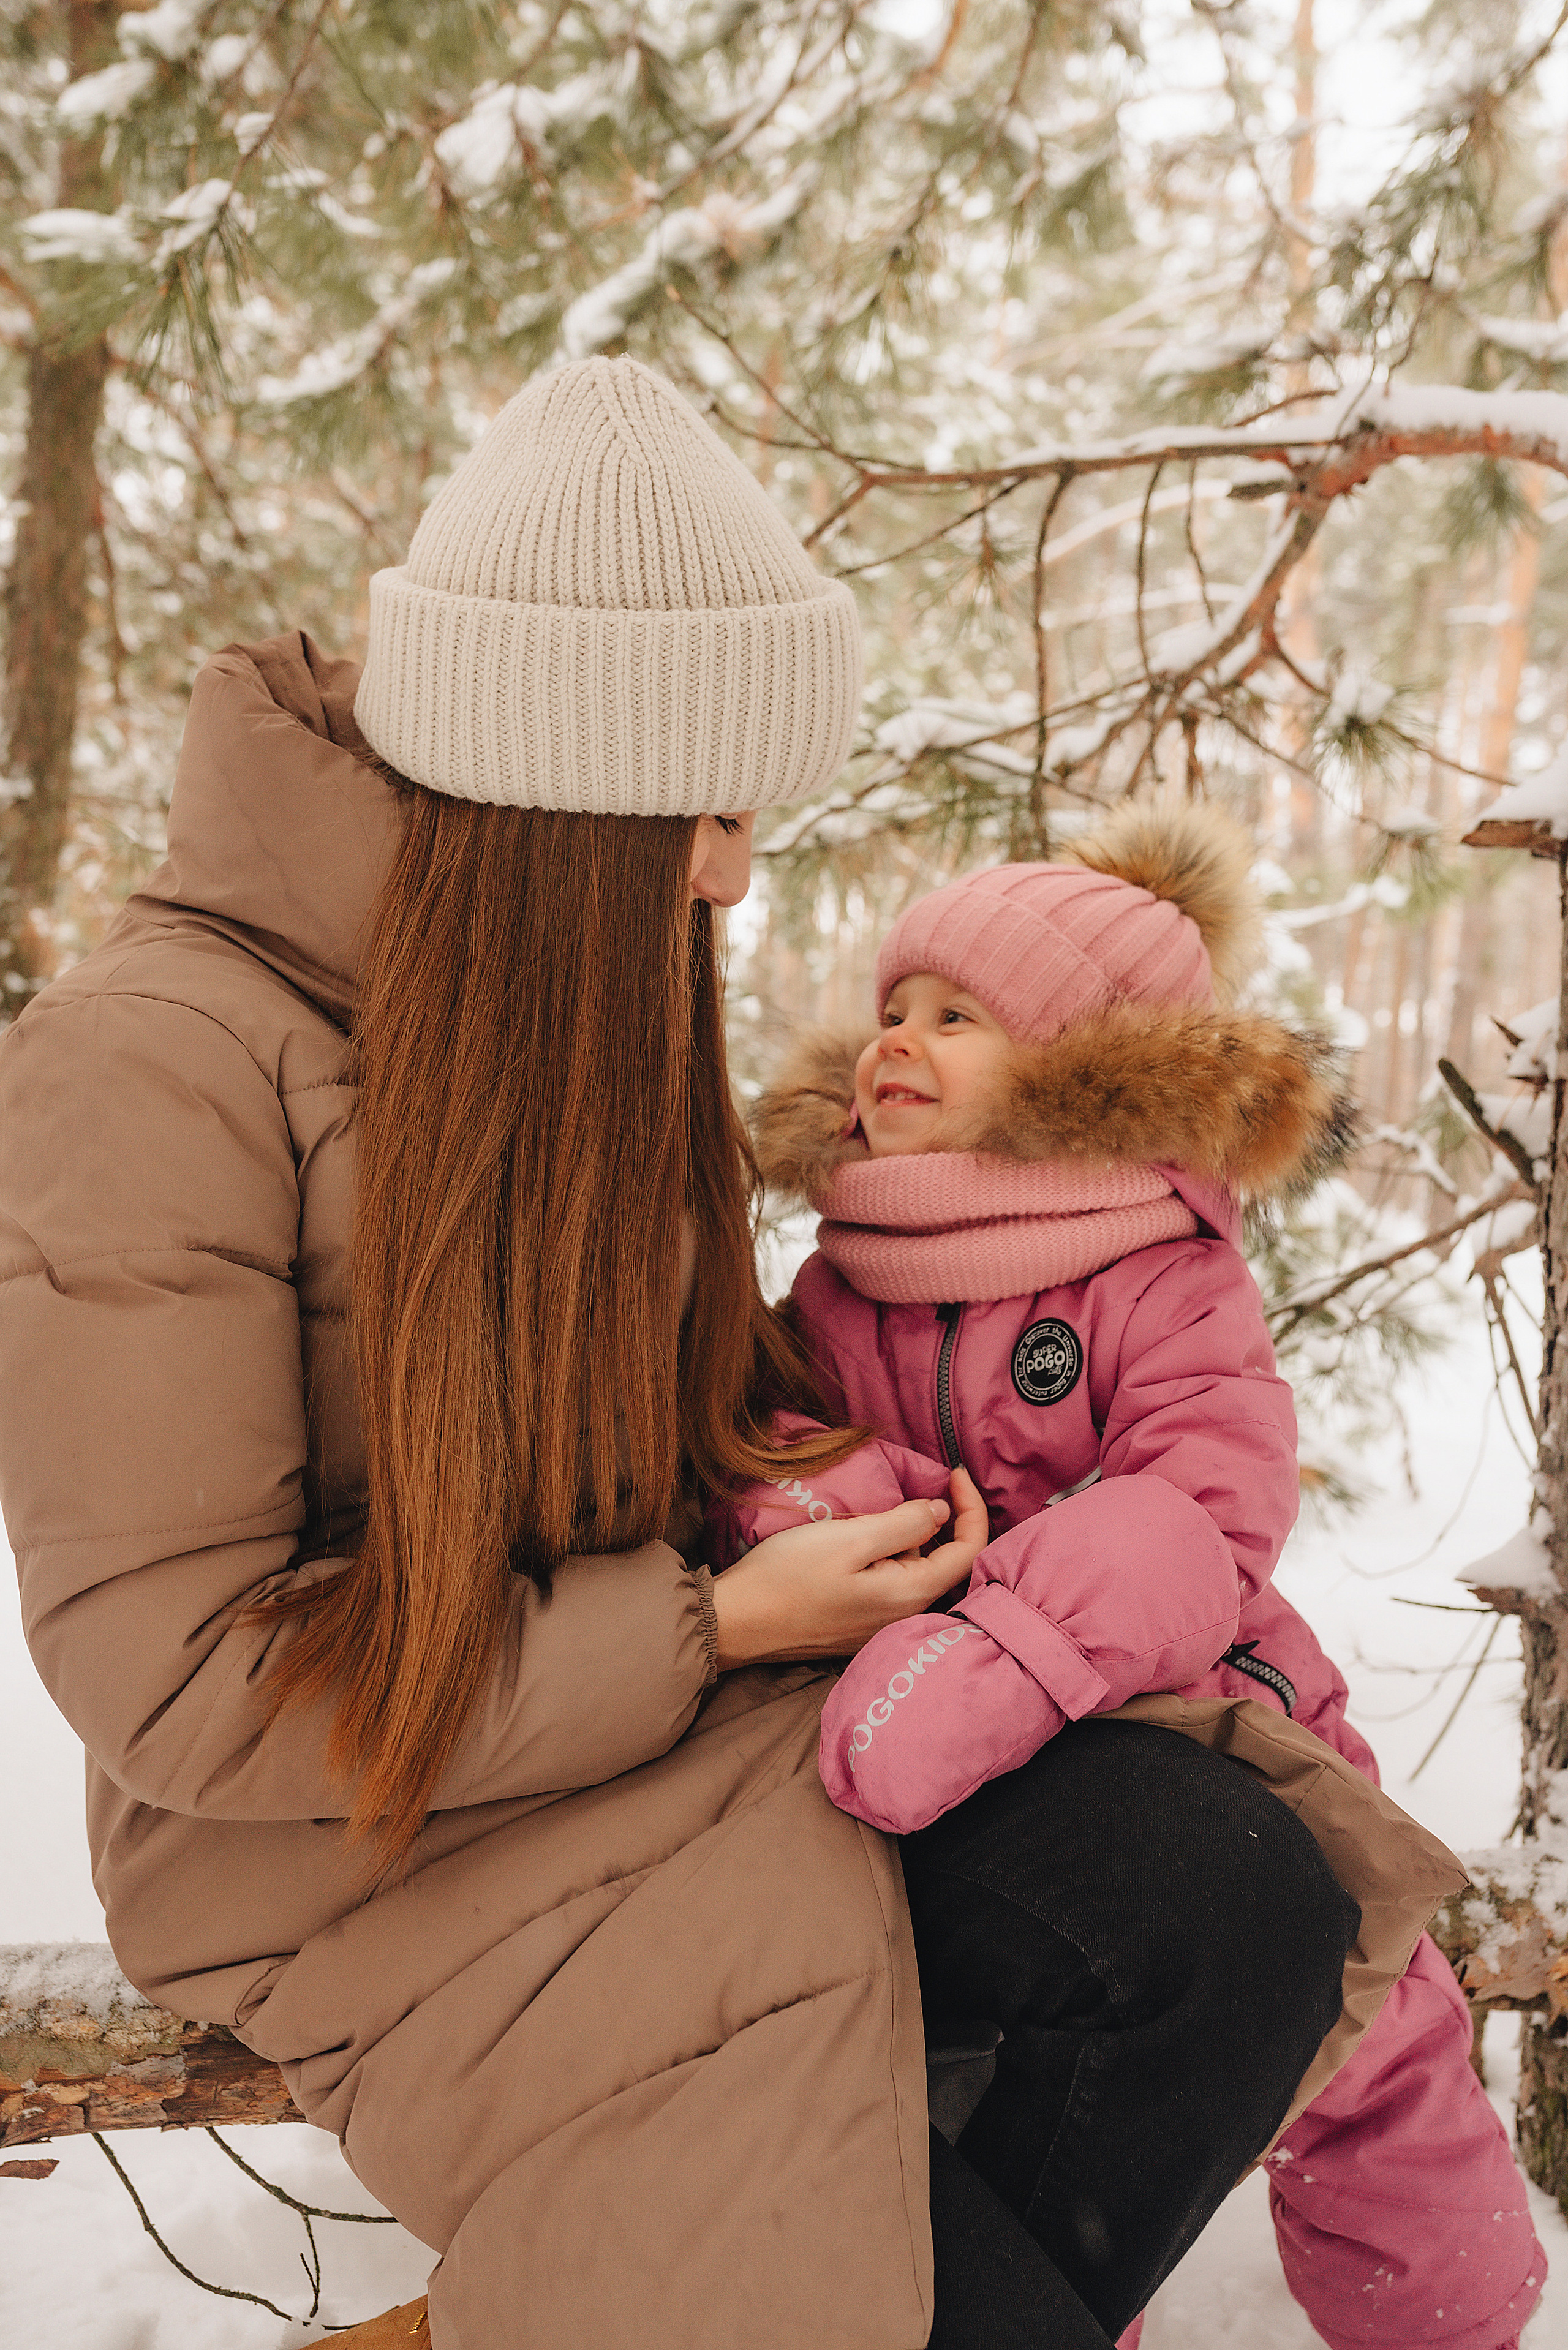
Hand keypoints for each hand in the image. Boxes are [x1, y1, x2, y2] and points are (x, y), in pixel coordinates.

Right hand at [711, 1467, 988, 1669]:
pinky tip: (874, 1536)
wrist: (738, 1621)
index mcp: (910, 1594)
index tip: (953, 1472)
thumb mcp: (851, 1538)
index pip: (969, 1551)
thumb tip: (942, 1513)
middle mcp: (905, 1616)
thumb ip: (903, 1524)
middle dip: (948, 1520)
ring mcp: (882, 1624)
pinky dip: (897, 1553)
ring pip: (920, 1572)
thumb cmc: (789, 1575)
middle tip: (928, 1481)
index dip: (971, 1507)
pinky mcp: (861, 1624)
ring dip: (918, 1536)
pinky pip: (896, 1583)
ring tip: (895, 1504)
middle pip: (949, 1563)